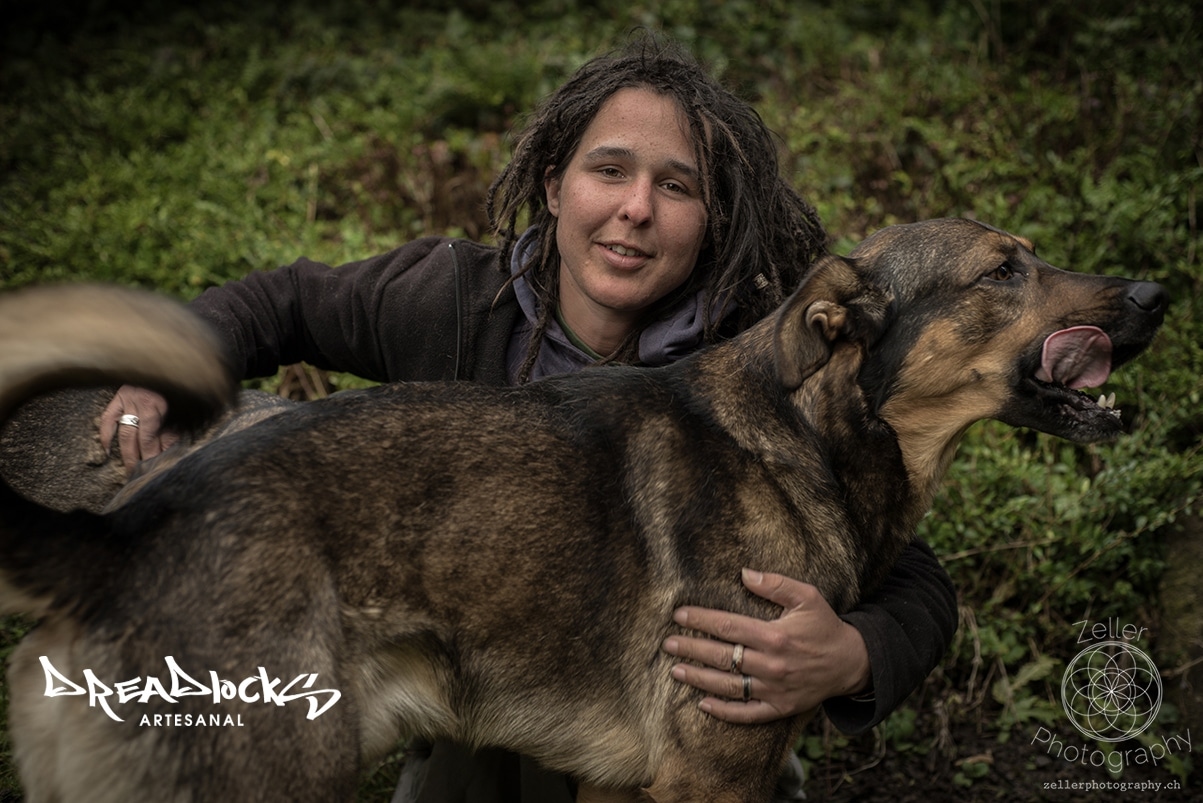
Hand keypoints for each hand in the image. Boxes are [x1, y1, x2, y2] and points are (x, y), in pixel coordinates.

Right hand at [99, 385, 176, 470]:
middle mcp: (143, 401)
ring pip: (126, 433)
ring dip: (127, 453)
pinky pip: (108, 418)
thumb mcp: (180, 407)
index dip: (155, 454)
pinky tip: (107, 450)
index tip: (156, 469)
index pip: (155, 437)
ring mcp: (129, 398)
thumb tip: (170, 453)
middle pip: (139, 438)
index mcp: (161, 404)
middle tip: (142, 475)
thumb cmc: (176, 387)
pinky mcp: (119, 396)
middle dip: (141, 458)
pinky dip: (107, 435)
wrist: (165, 363)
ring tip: (130, 468)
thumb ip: (174, 429)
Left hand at [661, 568, 870, 724]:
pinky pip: (746, 713)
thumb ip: (776, 584)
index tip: (679, 616)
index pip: (728, 627)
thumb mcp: (808, 596)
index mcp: (775, 636)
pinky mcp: (779, 708)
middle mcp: (772, 665)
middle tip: (667, 644)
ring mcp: (774, 689)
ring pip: (728, 686)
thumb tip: (744, 573)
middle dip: (691, 649)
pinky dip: (724, 712)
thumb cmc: (825, 626)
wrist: (851, 663)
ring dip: (699, 679)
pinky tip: (703, 705)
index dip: (701, 620)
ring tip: (675, 670)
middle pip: (722, 656)